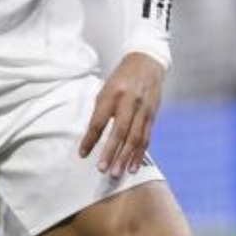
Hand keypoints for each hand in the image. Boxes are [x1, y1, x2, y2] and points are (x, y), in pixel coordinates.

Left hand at [79, 52, 165, 176]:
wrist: (147, 62)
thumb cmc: (121, 79)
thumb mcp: (106, 89)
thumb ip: (100, 111)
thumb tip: (91, 137)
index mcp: (113, 94)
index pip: (99, 120)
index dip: (90, 139)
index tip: (83, 154)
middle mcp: (129, 102)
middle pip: (119, 131)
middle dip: (111, 152)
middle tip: (102, 169)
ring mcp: (144, 109)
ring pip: (135, 137)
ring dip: (126, 157)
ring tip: (117, 173)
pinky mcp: (153, 115)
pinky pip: (146, 137)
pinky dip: (139, 153)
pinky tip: (132, 166)